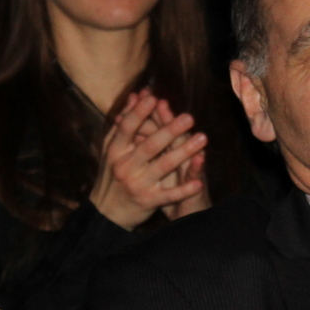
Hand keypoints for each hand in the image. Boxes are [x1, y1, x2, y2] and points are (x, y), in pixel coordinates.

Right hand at [89, 89, 206, 229]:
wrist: (107, 214)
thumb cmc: (112, 175)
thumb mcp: (113, 149)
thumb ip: (124, 123)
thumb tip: (135, 95)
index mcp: (115, 151)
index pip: (127, 128)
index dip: (139, 113)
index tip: (153, 98)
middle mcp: (125, 167)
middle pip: (150, 146)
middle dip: (170, 130)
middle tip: (189, 118)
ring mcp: (137, 184)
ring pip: (163, 166)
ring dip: (184, 152)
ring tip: (202, 139)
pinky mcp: (148, 201)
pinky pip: (169, 195)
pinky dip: (184, 190)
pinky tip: (198, 183)